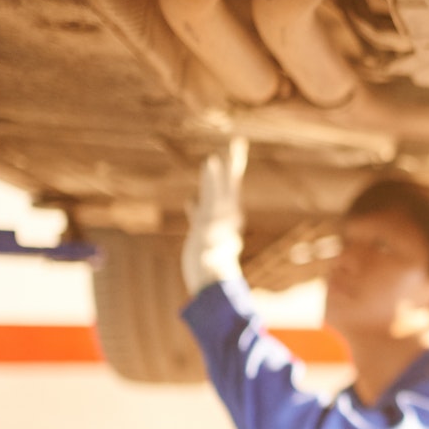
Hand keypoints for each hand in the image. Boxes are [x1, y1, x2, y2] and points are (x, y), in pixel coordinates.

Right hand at [181, 138, 246, 294]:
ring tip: (211, 162)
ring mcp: (214, 224)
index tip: (218, 155)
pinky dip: (196, 205)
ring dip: (212, 179)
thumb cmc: (210, 268)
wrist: (211, 285)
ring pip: (214, 195)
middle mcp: (224, 216)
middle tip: (238, 142)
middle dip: (232, 164)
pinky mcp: (203, 235)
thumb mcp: (209, 250)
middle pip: (228, 184)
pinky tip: (190, 201)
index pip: (226, 186)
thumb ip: (208, 235)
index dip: (221, 171)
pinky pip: (200, 215)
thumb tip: (204, 229)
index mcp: (226, 216)